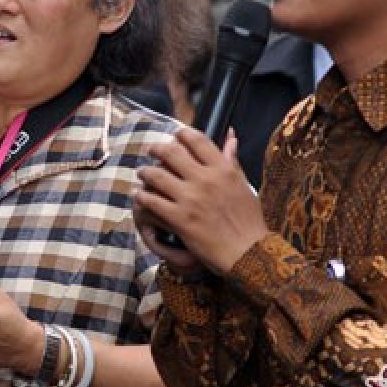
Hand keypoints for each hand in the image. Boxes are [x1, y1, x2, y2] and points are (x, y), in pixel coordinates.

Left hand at [134, 127, 267, 274]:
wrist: (248, 252)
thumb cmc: (249, 221)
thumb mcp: (244, 185)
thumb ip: (232, 160)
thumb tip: (231, 136)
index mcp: (223, 170)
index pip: (197, 141)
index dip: (182, 134)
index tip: (175, 135)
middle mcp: (205, 180)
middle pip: (172, 153)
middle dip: (157, 148)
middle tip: (151, 149)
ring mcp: (190, 199)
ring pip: (157, 175)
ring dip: (145, 171)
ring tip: (142, 172)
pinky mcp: (179, 219)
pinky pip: (152, 201)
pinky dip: (141, 196)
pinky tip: (137, 195)